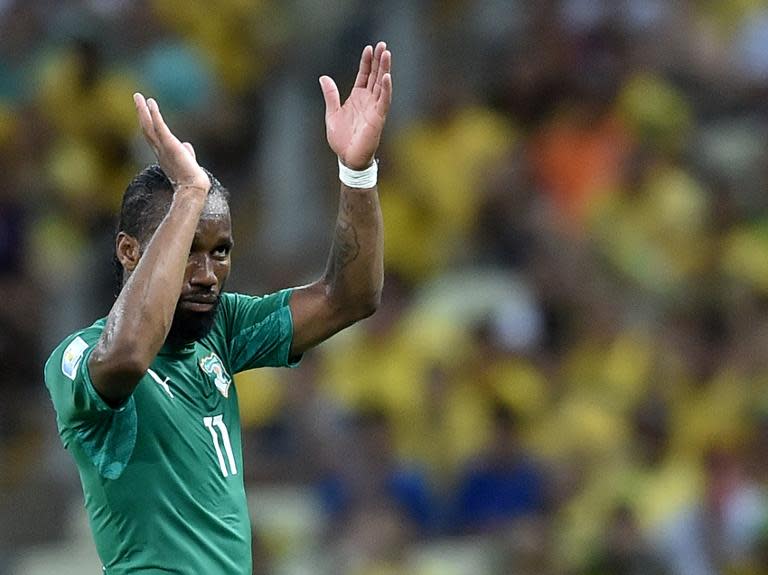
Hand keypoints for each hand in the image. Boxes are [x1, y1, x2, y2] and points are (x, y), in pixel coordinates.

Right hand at [133, 93, 209, 191]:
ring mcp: (163, 148)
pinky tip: (150, 103)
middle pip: (146, 128)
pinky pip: (159, 127)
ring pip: (148, 126)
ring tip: (138, 96)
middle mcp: (159, 150)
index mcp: (163, 154)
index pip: (152, 135)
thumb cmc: (192, 179)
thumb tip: (187, 145)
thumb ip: (186, 152)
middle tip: (137, 98)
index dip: (148, 122)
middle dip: (141, 113)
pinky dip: (154, 114)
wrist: (193, 188)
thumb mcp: (187, 161)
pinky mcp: (169, 145)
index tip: (145, 110)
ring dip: (143, 110)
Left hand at [320, 42, 392, 169]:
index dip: (367, 62)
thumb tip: (324, 77)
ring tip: (387, 54)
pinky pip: (384, 101)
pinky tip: (387, 77)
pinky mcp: (378, 118)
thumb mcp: (332, 113)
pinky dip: (386, 89)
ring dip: (385, 69)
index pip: (364, 75)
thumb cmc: (341, 140)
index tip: (369, 48)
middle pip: (375, 76)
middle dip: (379, 60)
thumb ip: (331, 95)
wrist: (347, 158)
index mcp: (357, 98)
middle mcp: (368, 101)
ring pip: (382, 85)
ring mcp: (374, 109)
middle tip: (383, 44)